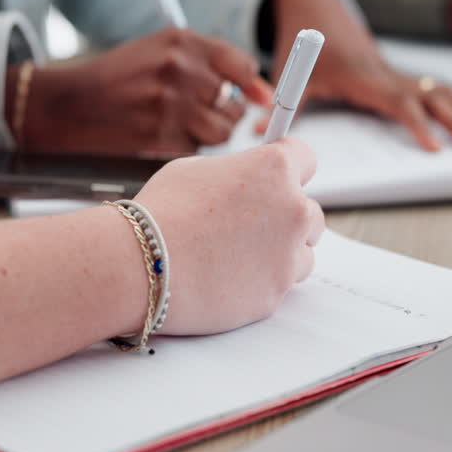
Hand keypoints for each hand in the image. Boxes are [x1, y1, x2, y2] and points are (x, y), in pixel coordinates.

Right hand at [20, 28, 271, 156]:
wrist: (70, 105)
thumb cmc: (121, 79)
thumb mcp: (161, 52)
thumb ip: (210, 64)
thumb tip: (262, 96)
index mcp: (181, 42)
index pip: (241, 65)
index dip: (251, 87)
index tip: (256, 100)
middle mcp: (178, 70)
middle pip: (233, 104)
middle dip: (224, 115)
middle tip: (200, 115)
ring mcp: (169, 105)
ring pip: (220, 133)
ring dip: (207, 136)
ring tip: (180, 128)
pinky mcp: (159, 138)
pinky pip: (195, 152)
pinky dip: (184, 150)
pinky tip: (160, 138)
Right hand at [135, 138, 323, 334]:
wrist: (141, 266)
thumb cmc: (160, 215)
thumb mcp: (194, 170)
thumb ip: (235, 173)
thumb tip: (245, 179)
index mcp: (274, 169)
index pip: (307, 158)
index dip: (290, 169)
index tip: (277, 179)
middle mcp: (292, 210)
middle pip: (310, 211)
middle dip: (285, 216)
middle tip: (249, 224)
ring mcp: (288, 256)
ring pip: (303, 251)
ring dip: (280, 251)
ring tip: (236, 254)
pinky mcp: (275, 293)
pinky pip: (281, 284)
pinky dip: (262, 281)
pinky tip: (228, 276)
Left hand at [267, 0, 451, 150]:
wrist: (315, 13)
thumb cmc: (304, 48)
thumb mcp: (292, 75)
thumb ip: (283, 102)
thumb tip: (260, 133)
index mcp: (366, 77)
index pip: (399, 102)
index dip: (418, 124)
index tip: (435, 148)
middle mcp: (391, 74)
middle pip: (435, 99)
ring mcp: (403, 74)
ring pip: (449, 93)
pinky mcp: (408, 77)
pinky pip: (448, 91)